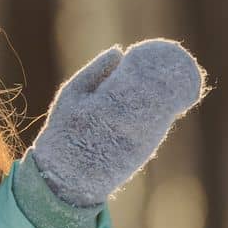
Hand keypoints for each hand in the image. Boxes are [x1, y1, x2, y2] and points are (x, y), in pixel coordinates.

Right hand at [30, 40, 207, 206]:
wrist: (68, 176)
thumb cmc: (64, 131)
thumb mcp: (71, 96)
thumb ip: (95, 71)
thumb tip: (119, 51)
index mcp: (105, 104)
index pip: (136, 78)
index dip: (146, 64)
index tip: (145, 53)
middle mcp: (127, 122)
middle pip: (155, 92)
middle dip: (159, 77)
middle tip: (160, 63)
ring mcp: (141, 138)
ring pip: (161, 108)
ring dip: (162, 94)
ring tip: (161, 79)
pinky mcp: (147, 150)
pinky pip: (159, 123)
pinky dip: (161, 110)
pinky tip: (159, 101)